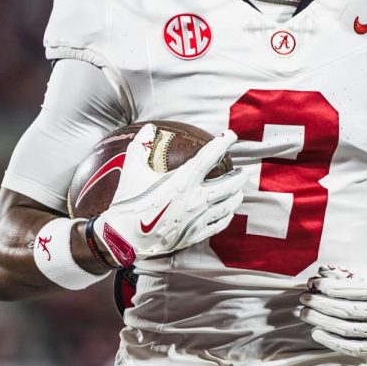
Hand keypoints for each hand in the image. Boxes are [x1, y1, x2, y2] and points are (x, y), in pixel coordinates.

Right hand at [93, 124, 245, 265]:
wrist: (125, 237)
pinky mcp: (196, 233)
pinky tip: (228, 211)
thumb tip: (148, 128)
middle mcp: (196, 198)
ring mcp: (198, 217)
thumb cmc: (128, 202)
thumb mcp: (132, 170)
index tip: (231, 136)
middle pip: (229, 184)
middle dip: (239, 175)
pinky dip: (228, 215)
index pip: (210, 156)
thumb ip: (141, 146)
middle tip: (242, 170)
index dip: (223, 143)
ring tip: (239, 189)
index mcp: (183, 180)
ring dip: (237, 194)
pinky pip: (220, 223)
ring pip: (228, 204)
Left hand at [298, 265, 366, 356]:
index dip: (328, 287)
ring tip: (305, 313)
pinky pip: (351, 348)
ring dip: (321, 321)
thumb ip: (344, 275)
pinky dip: (331, 341)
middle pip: (346, 310)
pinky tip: (316, 332)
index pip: (351, 290)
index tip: (313, 283)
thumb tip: (320, 273)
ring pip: (346, 329)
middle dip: (320, 304)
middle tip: (304, 298)